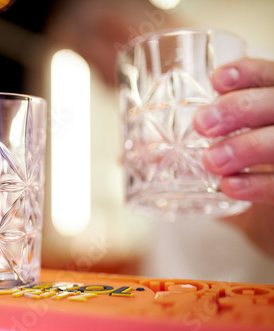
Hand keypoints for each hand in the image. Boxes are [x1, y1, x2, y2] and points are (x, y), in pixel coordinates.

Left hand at [193, 58, 273, 204]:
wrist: (267, 200)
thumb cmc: (238, 162)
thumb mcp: (219, 144)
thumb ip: (185, 144)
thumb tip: (127, 155)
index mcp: (273, 98)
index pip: (268, 75)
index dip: (246, 73)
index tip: (216, 80)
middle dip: (239, 109)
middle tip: (202, 124)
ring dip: (247, 147)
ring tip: (211, 160)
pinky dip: (258, 185)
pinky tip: (229, 186)